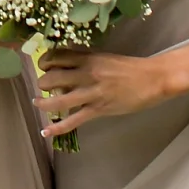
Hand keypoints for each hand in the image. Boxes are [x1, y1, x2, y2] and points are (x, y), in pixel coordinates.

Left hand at [34, 46, 173, 140]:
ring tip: (37, 103)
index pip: (58, 56)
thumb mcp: (103, 58)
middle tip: (42, 86)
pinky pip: (73, 120)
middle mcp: (87, 74)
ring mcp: (92, 93)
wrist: (151, 79)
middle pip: (53, 77)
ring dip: (43, 103)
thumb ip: (84, 62)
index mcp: (88, 58)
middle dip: (43, 82)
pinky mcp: (98, 109)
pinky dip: (57, 127)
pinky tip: (45, 131)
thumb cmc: (129, 68)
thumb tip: (65, 70)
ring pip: (59, 99)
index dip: (45, 61)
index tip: (43, 65)